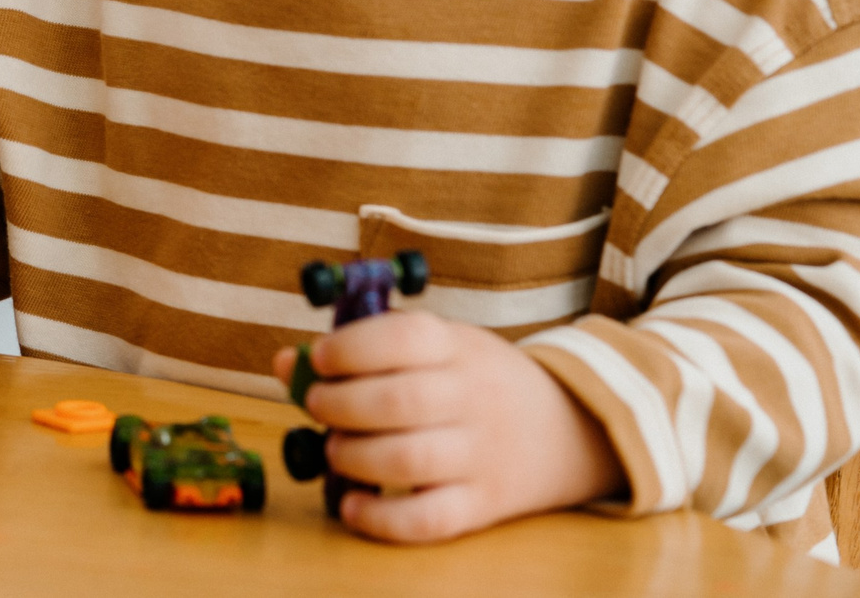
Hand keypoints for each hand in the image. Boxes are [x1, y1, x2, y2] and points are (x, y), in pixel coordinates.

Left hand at [274, 309, 624, 541]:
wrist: (572, 430)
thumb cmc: (477, 381)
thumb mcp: (438, 347)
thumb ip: (365, 349)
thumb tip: (287, 364)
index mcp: (457, 347)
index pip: (403, 339)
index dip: (350, 348)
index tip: (320, 359)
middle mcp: (472, 399)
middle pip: (397, 402)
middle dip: (339, 405)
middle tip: (319, 406)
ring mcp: (481, 455)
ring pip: (407, 461)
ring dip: (353, 456)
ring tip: (336, 449)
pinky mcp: (485, 505)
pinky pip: (429, 520)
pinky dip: (381, 519)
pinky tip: (352, 504)